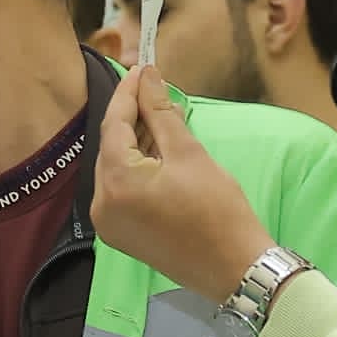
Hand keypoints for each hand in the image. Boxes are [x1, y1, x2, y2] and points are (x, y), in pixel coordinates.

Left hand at [91, 73, 270, 302]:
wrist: (234, 268)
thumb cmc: (217, 210)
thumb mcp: (189, 153)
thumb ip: (162, 113)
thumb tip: (147, 77)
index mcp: (116, 182)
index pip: (115, 123)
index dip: (129, 92)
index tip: (142, 68)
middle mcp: (101, 204)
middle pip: (112, 146)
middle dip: (134, 117)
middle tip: (157, 91)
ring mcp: (108, 223)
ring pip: (117, 168)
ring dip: (138, 142)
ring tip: (165, 119)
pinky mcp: (121, 235)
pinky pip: (122, 190)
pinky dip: (138, 168)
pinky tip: (160, 152)